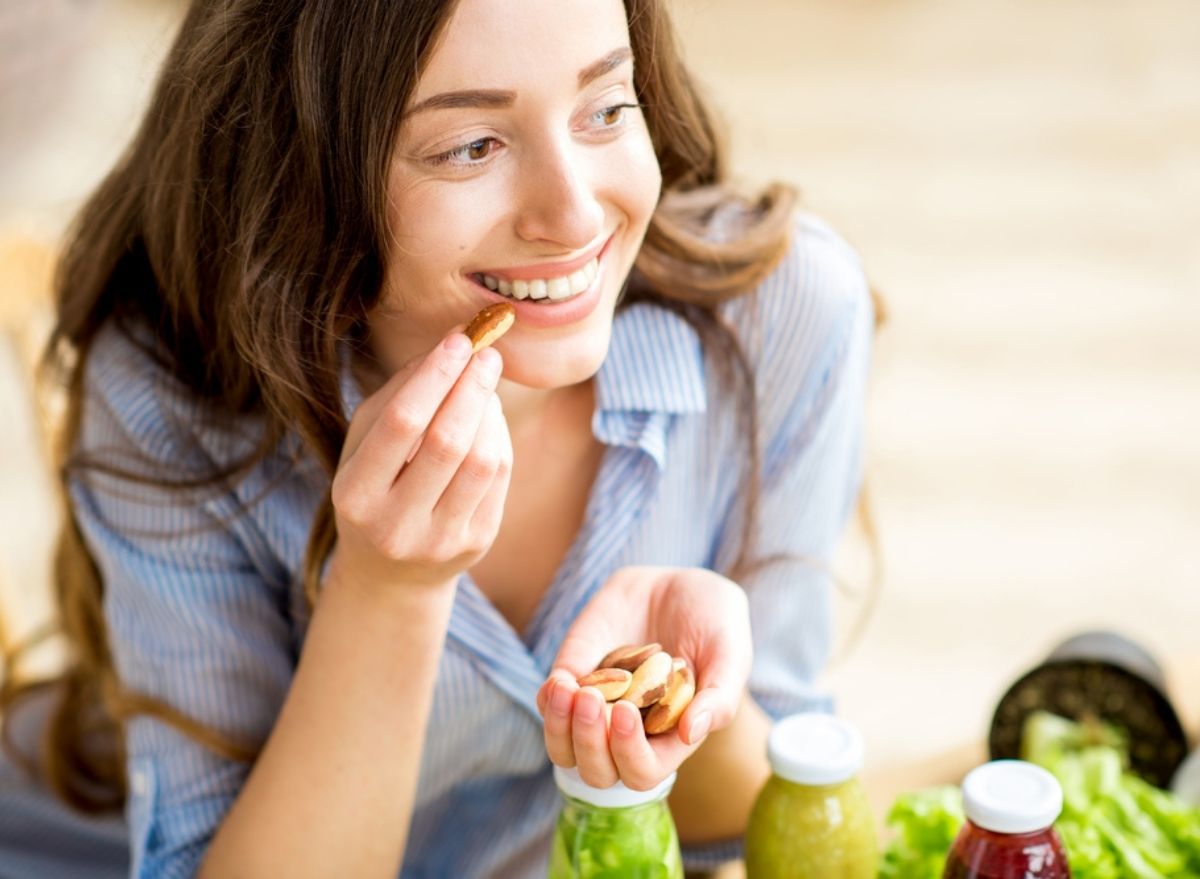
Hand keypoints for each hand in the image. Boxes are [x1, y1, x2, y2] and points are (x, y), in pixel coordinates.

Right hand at [327, 331, 511, 591]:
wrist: (390, 574)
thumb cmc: (374, 489)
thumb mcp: (363, 445)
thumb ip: (395, 395)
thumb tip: (447, 347)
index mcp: (355, 494)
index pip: (401, 423)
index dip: (435, 376)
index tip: (459, 340)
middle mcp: (395, 524)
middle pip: (448, 442)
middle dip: (472, 388)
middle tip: (488, 353)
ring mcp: (439, 540)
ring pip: (482, 460)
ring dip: (490, 411)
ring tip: (484, 386)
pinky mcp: (476, 544)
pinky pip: (499, 477)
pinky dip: (498, 436)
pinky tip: (489, 418)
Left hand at [536, 566, 751, 790]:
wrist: (679, 582)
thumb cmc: (715, 621)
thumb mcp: (730, 652)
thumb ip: (721, 696)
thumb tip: (691, 733)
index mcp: (669, 737)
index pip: (642, 773)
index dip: (630, 754)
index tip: (627, 711)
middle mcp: (630, 732)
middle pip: (597, 771)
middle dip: (589, 743)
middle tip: (593, 701)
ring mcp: (598, 707)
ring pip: (564, 749)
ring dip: (560, 728)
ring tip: (568, 690)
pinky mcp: (575, 676)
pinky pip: (549, 707)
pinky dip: (548, 701)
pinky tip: (560, 681)